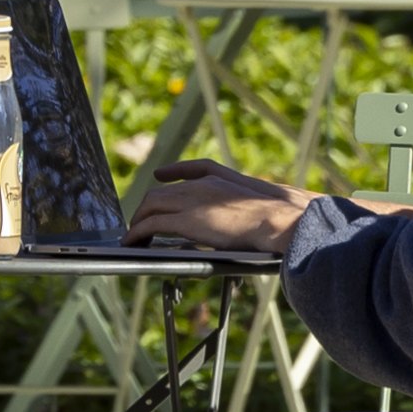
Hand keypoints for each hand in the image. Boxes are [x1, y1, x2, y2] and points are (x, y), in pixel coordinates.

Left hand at [129, 158, 310, 254]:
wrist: (279, 220)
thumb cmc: (279, 218)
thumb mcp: (265, 201)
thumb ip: (250, 204)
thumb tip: (258, 217)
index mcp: (221, 179)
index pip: (193, 169)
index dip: (173, 173)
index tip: (160, 176)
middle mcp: (201, 186)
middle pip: (162, 192)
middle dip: (149, 206)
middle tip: (142, 221)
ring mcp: (191, 201)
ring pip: (152, 206)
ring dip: (139, 220)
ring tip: (134, 234)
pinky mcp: (185, 220)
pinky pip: (151, 224)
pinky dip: (138, 233)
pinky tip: (133, 242)